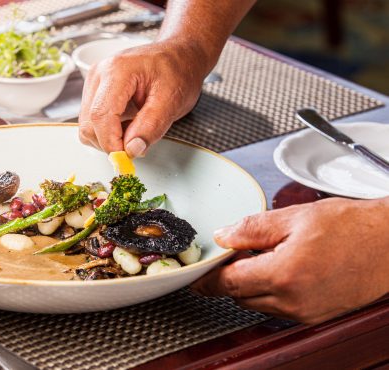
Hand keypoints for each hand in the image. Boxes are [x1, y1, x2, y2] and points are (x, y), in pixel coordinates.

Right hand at [78, 39, 208, 157]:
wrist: (178, 55)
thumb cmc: (178, 72)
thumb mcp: (173, 101)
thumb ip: (151, 126)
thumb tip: (132, 150)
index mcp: (117, 71)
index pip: (100, 115)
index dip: (110, 143)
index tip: (126, 158)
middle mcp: (99, 74)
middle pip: (88, 123)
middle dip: (109, 143)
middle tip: (136, 145)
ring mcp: (94, 82)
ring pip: (87, 125)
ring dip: (109, 137)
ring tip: (135, 128)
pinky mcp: (95, 91)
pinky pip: (92, 121)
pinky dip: (108, 130)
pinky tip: (128, 122)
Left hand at [192, 197, 388, 323]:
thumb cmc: (351, 228)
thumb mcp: (294, 217)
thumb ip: (251, 228)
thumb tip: (224, 236)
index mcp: (283, 275)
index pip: (228, 283)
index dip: (207, 278)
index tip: (195, 275)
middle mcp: (292, 301)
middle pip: (239, 295)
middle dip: (228, 277)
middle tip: (231, 254)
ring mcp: (304, 312)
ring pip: (256, 303)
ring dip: (248, 284)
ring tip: (261, 257)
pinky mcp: (314, 315)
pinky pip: (277, 307)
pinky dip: (268, 291)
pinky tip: (279, 269)